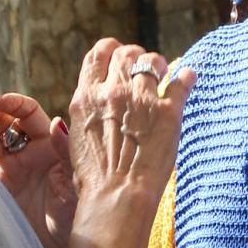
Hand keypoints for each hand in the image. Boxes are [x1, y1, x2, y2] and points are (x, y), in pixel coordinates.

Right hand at [0, 88, 76, 247]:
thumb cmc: (79, 218)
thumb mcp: (77, 184)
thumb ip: (65, 154)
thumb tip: (55, 122)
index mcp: (56, 144)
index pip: (33, 115)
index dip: (16, 106)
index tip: (2, 104)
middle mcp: (36, 149)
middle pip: (10, 118)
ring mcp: (18, 162)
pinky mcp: (4, 177)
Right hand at [67, 40, 194, 223]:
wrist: (117, 197)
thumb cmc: (94, 179)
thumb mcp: (74, 143)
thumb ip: (73, 124)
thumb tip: (59, 122)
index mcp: (87, 98)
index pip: (98, 54)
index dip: (110, 49)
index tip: (117, 54)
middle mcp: (113, 92)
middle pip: (127, 54)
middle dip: (135, 55)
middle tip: (142, 65)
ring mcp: (142, 100)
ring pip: (154, 62)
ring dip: (159, 65)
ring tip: (163, 73)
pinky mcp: (168, 113)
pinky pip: (181, 83)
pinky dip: (186, 77)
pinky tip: (189, 77)